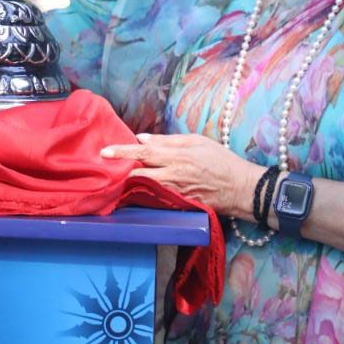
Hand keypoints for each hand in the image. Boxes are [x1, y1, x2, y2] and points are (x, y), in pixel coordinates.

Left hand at [100, 132, 260, 216]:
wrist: (239, 188)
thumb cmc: (220, 160)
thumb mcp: (197, 141)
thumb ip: (168, 141)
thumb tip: (143, 139)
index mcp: (177, 156)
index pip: (143, 152)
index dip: (122, 151)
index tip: (104, 152)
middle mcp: (172, 176)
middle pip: (138, 173)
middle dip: (121, 171)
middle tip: (107, 167)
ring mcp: (173, 193)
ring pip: (144, 187)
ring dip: (130, 183)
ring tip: (119, 177)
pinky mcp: (177, 205)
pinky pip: (155, 198)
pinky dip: (143, 193)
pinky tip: (137, 190)